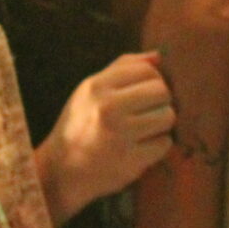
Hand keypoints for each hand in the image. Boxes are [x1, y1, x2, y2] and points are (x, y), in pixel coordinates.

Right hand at [37, 51, 175, 227]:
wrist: (60, 171)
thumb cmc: (79, 125)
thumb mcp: (90, 90)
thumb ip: (123, 68)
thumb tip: (158, 56)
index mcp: (96, 87)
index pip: (147, 70)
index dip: (152, 80)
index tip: (144, 93)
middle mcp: (107, 108)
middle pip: (162, 91)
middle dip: (159, 102)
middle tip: (146, 113)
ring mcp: (120, 136)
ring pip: (168, 117)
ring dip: (160, 124)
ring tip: (142, 130)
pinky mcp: (131, 161)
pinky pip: (164, 143)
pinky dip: (156, 146)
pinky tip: (139, 148)